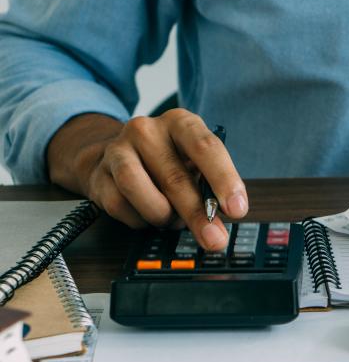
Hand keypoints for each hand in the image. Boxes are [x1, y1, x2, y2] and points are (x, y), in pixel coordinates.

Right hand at [47, 110, 247, 249]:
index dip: (224, 180)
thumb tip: (219, 220)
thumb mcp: (195, 165)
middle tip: (214, 239)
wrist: (117, 157)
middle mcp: (147, 130)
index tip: (237, 208)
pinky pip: (119, 205)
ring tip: (171, 220)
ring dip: (161, 215)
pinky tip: (147, 216)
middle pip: (175, 177)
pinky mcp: (99, 173)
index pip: (206, 148)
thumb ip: (209, 188)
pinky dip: (139, 219)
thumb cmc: (168, 162)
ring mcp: (118, 149)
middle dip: (198, 215)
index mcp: (181, 123)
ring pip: (139, 190)